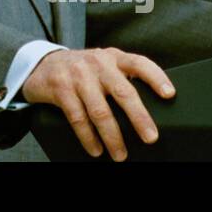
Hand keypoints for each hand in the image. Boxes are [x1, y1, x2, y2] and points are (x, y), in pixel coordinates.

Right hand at [21, 47, 173, 161]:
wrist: (42, 65)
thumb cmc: (82, 70)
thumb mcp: (103, 66)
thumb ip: (121, 77)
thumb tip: (150, 109)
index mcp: (113, 57)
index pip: (139, 63)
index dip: (156, 77)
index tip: (169, 94)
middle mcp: (97, 63)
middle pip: (123, 91)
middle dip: (139, 117)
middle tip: (150, 137)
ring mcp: (78, 76)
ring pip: (100, 111)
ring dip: (112, 137)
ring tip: (120, 154)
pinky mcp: (61, 89)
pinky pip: (78, 118)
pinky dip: (88, 138)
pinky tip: (96, 149)